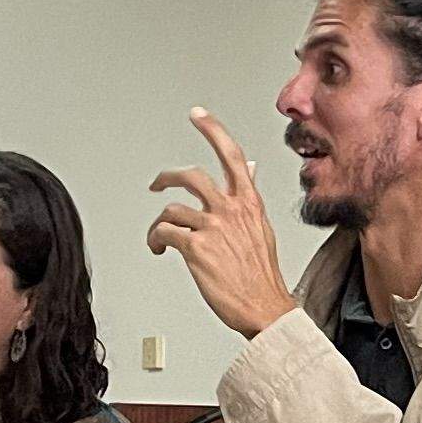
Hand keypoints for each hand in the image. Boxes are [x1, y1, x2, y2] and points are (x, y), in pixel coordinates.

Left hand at [147, 110, 295, 339]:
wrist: (265, 307)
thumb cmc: (262, 275)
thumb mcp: (262, 228)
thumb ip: (250, 197)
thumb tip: (251, 169)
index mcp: (249, 203)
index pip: (231, 155)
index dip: (212, 130)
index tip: (198, 115)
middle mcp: (230, 210)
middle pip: (191, 176)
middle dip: (167, 177)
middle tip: (158, 183)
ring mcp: (212, 228)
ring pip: (172, 207)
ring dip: (159, 220)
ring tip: (158, 234)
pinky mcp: (196, 248)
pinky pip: (165, 232)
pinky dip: (156, 239)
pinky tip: (159, 248)